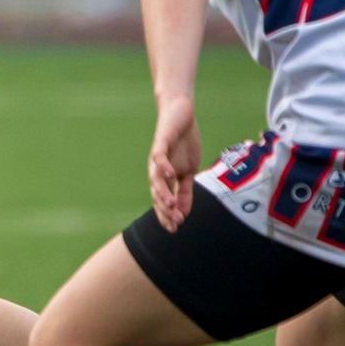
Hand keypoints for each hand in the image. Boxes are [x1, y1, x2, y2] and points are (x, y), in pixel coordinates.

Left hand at [147, 95, 198, 231]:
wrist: (180, 115)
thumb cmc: (184, 143)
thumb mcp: (189, 170)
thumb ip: (185, 190)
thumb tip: (184, 212)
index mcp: (165, 179)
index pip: (162, 201)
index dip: (166, 215)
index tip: (174, 230)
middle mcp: (157, 171)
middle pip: (157, 194)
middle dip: (165, 210)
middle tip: (175, 223)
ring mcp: (158, 158)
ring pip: (155, 179)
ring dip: (162, 192)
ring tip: (170, 204)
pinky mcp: (160, 143)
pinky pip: (159, 157)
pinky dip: (163, 166)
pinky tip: (170, 175)